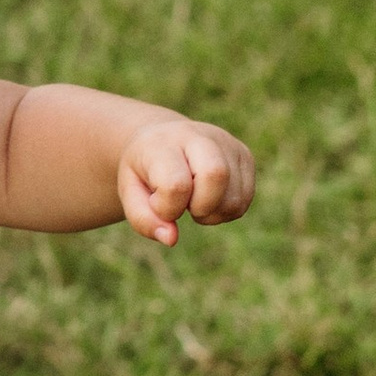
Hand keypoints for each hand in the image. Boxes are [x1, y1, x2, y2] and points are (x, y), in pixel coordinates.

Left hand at [116, 106, 255, 249]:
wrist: (161, 138)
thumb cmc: (144, 171)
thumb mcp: (130, 193)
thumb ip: (144, 219)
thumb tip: (171, 239)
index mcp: (165, 143)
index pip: (176, 185)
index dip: (167, 208)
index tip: (157, 203)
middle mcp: (201, 136)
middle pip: (216, 175)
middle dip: (200, 208)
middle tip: (183, 205)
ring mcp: (228, 144)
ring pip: (234, 198)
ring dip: (212, 215)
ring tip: (193, 202)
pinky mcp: (245, 156)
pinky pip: (244, 200)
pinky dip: (225, 212)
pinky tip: (208, 199)